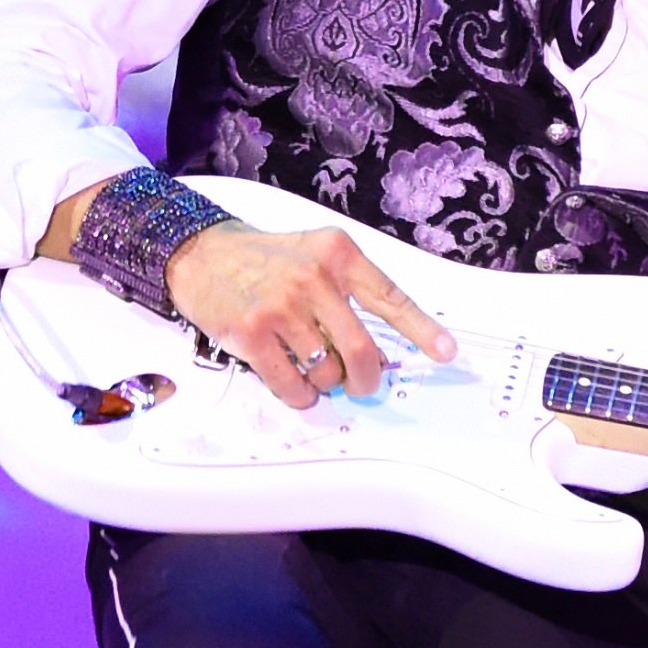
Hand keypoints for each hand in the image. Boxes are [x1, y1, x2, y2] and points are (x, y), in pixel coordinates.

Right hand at [165, 221, 454, 408]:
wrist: (202, 253)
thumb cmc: (266, 259)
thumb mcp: (316, 253)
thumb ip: (348, 290)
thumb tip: (376, 350)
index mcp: (339, 255)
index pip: (390, 296)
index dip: (421, 329)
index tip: (445, 351)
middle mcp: (314, 278)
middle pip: (361, 349)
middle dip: (368, 378)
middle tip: (364, 385)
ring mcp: (281, 306)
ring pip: (327, 370)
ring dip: (328, 383)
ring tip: (316, 369)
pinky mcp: (252, 333)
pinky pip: (291, 383)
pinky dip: (301, 394)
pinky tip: (298, 385)